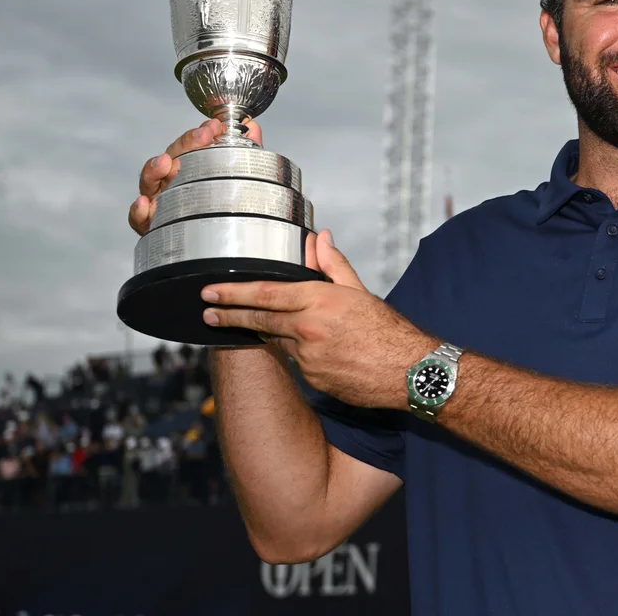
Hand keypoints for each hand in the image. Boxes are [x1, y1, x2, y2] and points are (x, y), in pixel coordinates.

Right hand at [128, 117, 263, 234]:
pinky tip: (144, 204)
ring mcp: (158, 203)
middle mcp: (171, 183)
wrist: (218, 245)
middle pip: (170, 158)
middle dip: (185, 144)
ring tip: (164, 163)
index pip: (189, 146)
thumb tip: (253, 126)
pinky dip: (138, 211)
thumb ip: (246, 150)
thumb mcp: (238, 176)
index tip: (214, 126)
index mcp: (188, 169)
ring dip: (154, 169)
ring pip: (149, 182)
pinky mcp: (150, 226)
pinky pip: (138, 219)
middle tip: (202, 136)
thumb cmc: (222, 207)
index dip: (199, 134)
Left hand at [200, 229, 436, 409]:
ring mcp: (307, 357)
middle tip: (207, 312)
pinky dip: (298, 352)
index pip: (266, 294)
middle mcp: (308, 329)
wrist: (409, 372)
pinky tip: (316, 350)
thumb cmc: (389, 329)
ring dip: (272, 333)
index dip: (234, 293)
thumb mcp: (360, 291)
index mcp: (320, 301)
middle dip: (230, 315)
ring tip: (267, 327)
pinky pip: (296, 362)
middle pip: (259, 320)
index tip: (210, 292)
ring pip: (279, 341)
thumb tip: (318, 238)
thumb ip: (332, 265)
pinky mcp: (312, 379)